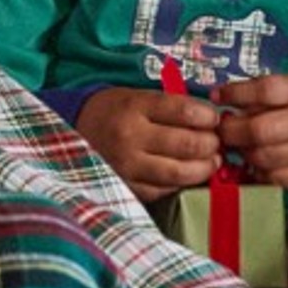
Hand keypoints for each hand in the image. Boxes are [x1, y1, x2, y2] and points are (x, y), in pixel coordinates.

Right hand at [75, 86, 223, 202]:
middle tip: (216, 143)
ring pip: (181, 172)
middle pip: (188, 143)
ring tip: (210, 162)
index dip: (209, 117)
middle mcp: (130, 136)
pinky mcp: (126, 187)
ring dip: (204, 168)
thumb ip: (170, 107)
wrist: (71, 131)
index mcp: (134, 107)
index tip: (214, 119)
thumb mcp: (135, 97)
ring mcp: (127, 165)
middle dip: (212, 144)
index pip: (186, 111)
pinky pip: (165, 190)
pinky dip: (181, 183)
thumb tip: (211, 121)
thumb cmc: (112, 112)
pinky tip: (185, 175)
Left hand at [210, 75, 287, 189]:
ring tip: (240, 147)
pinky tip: (256, 164)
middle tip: (222, 130)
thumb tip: (227, 99)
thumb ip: (269, 91)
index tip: (218, 96)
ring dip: (243, 153)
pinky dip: (259, 173)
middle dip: (231, 131)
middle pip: (258, 129)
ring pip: (263, 157)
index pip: (264, 90)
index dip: (235, 93)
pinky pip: (277, 179)